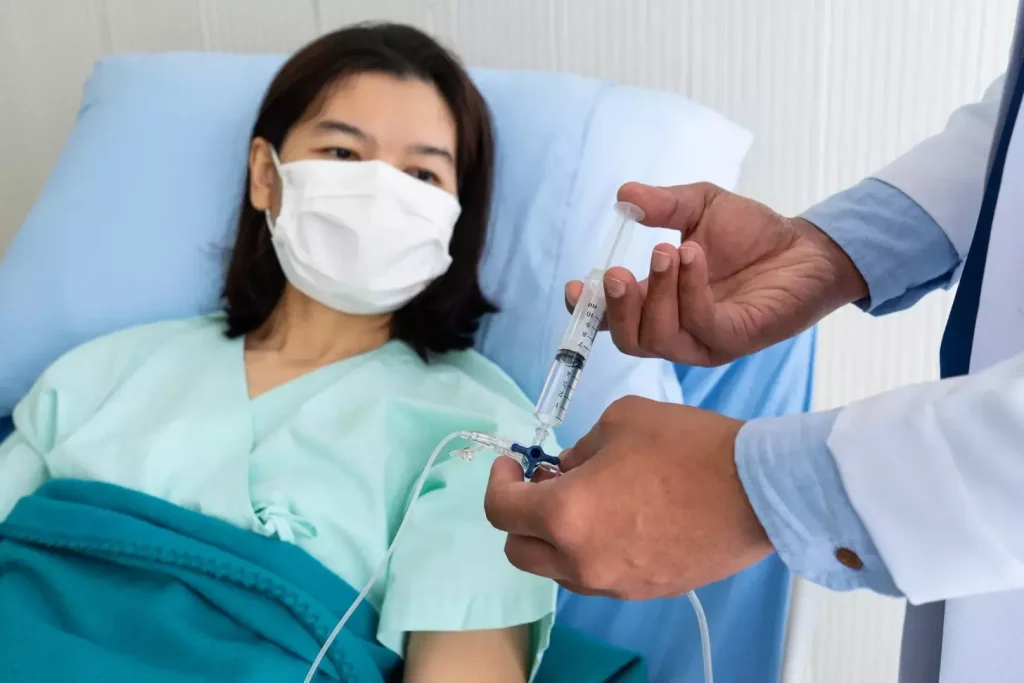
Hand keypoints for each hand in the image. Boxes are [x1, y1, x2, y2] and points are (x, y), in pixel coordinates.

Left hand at [484, 397, 772, 598]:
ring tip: (585, 499)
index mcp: (565, 515)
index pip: (502, 511)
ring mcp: (613, 583)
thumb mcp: (620, 421)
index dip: (499, 482)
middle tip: (542, 483)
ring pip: (558, 569)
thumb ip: (580, 449)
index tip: (512, 464)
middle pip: (519, 551)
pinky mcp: (645, 591)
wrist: (757, 489)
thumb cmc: (686, 446)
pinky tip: (619, 518)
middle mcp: (580, 561)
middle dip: (520, 515)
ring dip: (555, 537)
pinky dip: (591, 549)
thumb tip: (568, 468)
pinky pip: (597, 575)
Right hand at [566, 182, 866, 364]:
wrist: (807, 246)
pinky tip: (694, 255)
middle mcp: (674, 328)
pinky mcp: (732, 339)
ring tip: (668, 250)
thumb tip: (624, 195)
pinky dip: (690, 290)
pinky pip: (699, 325)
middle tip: (617, 271)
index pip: (611, 318)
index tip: (577, 286)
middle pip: (627, 339)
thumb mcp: (699, 207)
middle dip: (617, 308)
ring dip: (656, 293)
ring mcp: (702, 340)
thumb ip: (662, 205)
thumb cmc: (753, 234)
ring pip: (658, 337)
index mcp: (657, 302)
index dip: (588, 309)